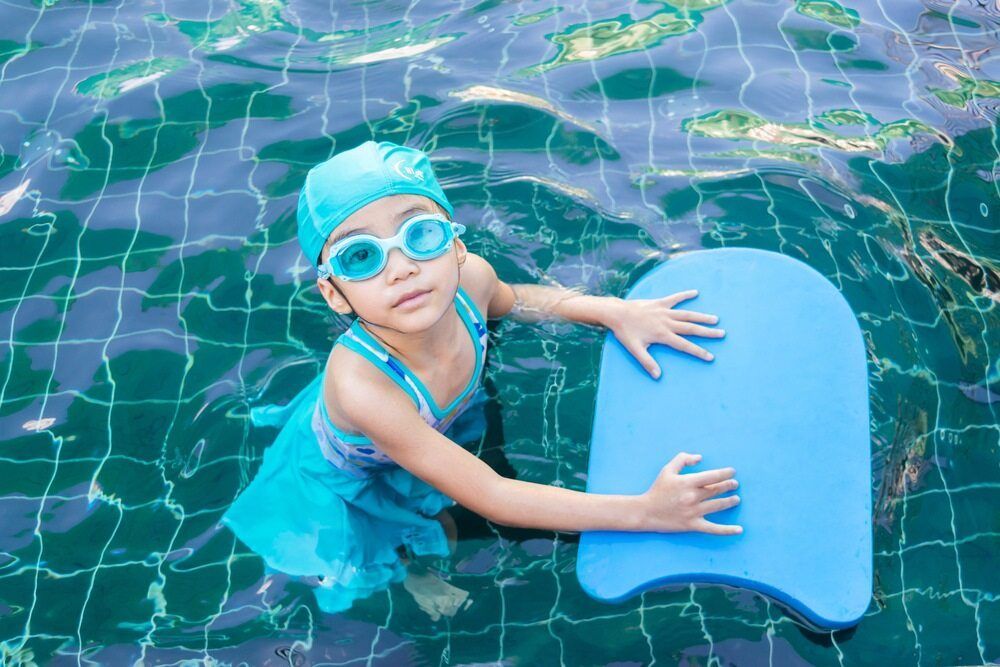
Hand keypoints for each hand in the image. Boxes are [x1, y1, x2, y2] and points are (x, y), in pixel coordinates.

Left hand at [608, 289, 724, 378]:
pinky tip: (695, 292)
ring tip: (715, 319)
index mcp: (662, 335)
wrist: (617, 313)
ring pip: (687, 314)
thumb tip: (657, 376)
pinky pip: (674, 298)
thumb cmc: (625, 332)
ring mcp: (664, 311)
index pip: (684, 345)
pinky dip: (684, 295)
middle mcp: (666, 322)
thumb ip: (647, 362)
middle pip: (691, 328)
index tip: (710, 356)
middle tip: (722, 334)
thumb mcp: (635, 349)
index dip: (698, 352)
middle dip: (707, 332)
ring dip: (701, 316)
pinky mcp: (659, 302)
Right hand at [638, 452, 742, 534]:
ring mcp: (694, 512)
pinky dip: (727, 530)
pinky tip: (739, 529)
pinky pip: (714, 529)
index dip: (725, 473)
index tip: (732, 472)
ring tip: (736, 499)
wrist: (646, 512)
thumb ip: (683, 459)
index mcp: (688, 482)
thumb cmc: (657, 489)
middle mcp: (693, 497)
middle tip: (735, 484)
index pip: (712, 476)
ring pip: (718, 505)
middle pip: (717, 490)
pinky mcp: (693, 525)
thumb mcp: (667, 470)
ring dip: (730, 501)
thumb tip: (700, 457)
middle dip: (728, 485)